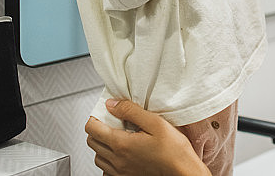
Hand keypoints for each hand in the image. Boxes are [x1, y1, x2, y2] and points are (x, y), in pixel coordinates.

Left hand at [85, 99, 210, 175]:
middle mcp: (117, 159)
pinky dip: (108, 158)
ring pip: (97, 156)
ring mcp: (120, 171)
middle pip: (92, 142)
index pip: (92, 128)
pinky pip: (106, 168)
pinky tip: (121, 152)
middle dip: (97, 128)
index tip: (106, 111)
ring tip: (117, 136)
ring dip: (102, 144)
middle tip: (111, 121)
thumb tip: (112, 104)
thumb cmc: (173, 150)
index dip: (95, 116)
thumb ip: (131, 111)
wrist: (182, 171)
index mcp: (122, 144)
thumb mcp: (155, 122)